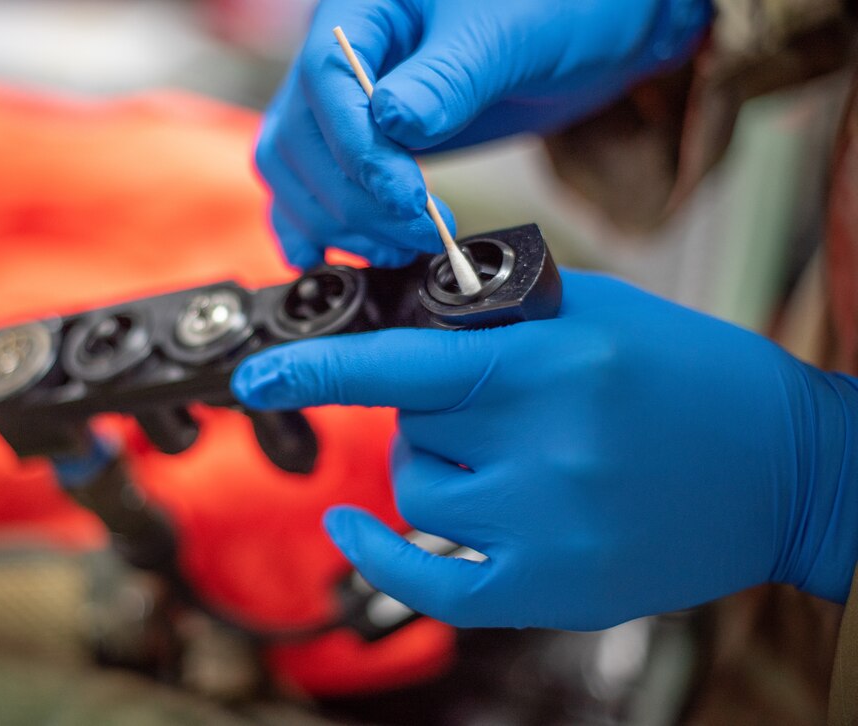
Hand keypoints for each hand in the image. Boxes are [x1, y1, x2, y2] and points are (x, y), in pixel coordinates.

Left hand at [231, 271, 857, 629]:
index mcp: (552, 368)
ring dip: (436, 465)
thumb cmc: (692, 376)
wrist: (784, 468)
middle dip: (433, 409)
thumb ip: (495, 319)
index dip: (323, 370)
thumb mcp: (594, 313)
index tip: (262, 376)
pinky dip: (385, 554)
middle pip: (411, 429)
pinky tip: (353, 529)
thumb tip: (405, 327)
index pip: (405, 367)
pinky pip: (432, 582)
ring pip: (417, 490)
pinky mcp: (552, 588)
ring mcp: (546, 530)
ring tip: (509, 453)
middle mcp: (545, 452)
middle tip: (496, 402)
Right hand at [257, 0, 712, 268]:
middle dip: (356, 198)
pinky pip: (309, 190)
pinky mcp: (361, 148)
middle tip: (420, 233)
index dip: (359, 150)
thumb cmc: (556, 8)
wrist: (583, 29)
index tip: (407, 196)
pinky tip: (341, 258)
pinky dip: (320, 229)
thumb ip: (450, 77)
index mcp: (365, 6)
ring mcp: (344, 106)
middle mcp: (339, 55)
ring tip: (402, 248)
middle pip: (302, 138)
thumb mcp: (511, 34)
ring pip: (296, 173)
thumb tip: (392, 123)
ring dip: (340, 224)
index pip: (326, 81)